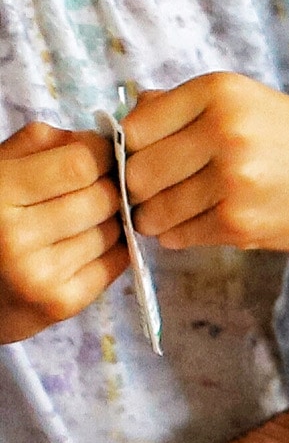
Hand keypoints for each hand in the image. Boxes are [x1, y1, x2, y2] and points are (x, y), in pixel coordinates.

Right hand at [0, 123, 121, 343]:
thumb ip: (40, 144)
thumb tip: (99, 139)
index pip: (80, 164)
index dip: (101, 155)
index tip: (102, 155)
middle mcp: (15, 235)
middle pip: (103, 197)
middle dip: (110, 187)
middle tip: (99, 187)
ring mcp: (41, 274)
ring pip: (114, 230)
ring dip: (112, 219)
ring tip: (86, 217)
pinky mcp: (63, 303)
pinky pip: (118, 262)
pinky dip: (114, 248)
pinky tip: (89, 243)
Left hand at [122, 73, 288, 255]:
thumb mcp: (240, 99)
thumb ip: (179, 106)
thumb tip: (124, 126)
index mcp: (218, 92)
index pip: (135, 128)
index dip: (136, 148)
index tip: (150, 158)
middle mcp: (224, 132)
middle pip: (139, 173)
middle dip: (142, 187)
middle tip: (159, 191)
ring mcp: (233, 181)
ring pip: (155, 210)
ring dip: (159, 216)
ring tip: (182, 209)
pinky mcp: (243, 223)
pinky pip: (182, 235)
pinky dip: (182, 234)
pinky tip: (204, 222)